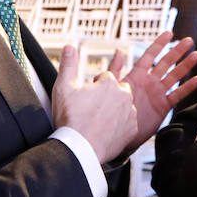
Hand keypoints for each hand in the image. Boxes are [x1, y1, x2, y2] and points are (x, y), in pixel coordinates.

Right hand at [52, 43, 137, 163]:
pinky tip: (106, 130)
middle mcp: (124, 96)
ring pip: (124, 105)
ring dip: (115, 109)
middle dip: (108, 95)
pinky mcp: (132, 130)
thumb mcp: (63, 87)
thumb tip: (69, 47)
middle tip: (92, 108)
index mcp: (110, 83)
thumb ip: (68, 64)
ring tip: (98, 120)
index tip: (86, 96)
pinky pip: (128, 123)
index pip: (105, 77)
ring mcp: (130, 114)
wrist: (79, 148)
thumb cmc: (71, 119)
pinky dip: (120, 125)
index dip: (94, 86)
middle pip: (118, 89)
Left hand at [108, 31, 196, 151]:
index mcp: (137, 76)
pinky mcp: (163, 107)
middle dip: (177, 51)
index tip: (169, 33)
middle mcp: (149, 82)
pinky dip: (187, 88)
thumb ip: (115, 69)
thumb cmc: (109, 110)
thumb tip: (119, 50)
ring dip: (186, 66)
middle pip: (166, 63)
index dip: (159, 44)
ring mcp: (157, 94)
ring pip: (175, 77)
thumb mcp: (110, 87)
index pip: (150, 55)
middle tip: (189, 40)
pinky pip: (177, 95)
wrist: (116, 133)